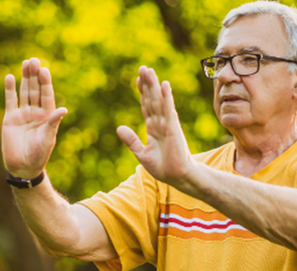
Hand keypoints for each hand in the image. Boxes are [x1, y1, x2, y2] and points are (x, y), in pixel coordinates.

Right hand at [2, 58, 68, 178]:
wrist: (22, 167)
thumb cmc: (39, 155)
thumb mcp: (48, 138)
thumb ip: (53, 122)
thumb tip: (63, 109)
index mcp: (47, 116)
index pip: (47, 95)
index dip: (45, 82)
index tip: (44, 70)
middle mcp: (36, 112)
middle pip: (35, 89)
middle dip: (35, 75)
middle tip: (34, 60)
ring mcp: (23, 114)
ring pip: (24, 92)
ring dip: (25, 78)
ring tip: (26, 63)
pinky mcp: (10, 118)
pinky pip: (10, 101)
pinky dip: (10, 89)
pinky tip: (10, 77)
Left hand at [117, 66, 196, 187]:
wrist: (178, 177)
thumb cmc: (163, 167)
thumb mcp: (141, 154)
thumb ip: (131, 141)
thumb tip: (119, 128)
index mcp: (153, 128)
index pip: (146, 106)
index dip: (142, 92)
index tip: (137, 79)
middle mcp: (160, 122)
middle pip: (151, 99)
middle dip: (147, 84)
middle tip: (143, 68)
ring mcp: (167, 123)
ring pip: (158, 100)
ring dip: (154, 85)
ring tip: (149, 71)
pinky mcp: (174, 127)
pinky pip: (169, 109)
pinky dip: (166, 97)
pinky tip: (164, 84)